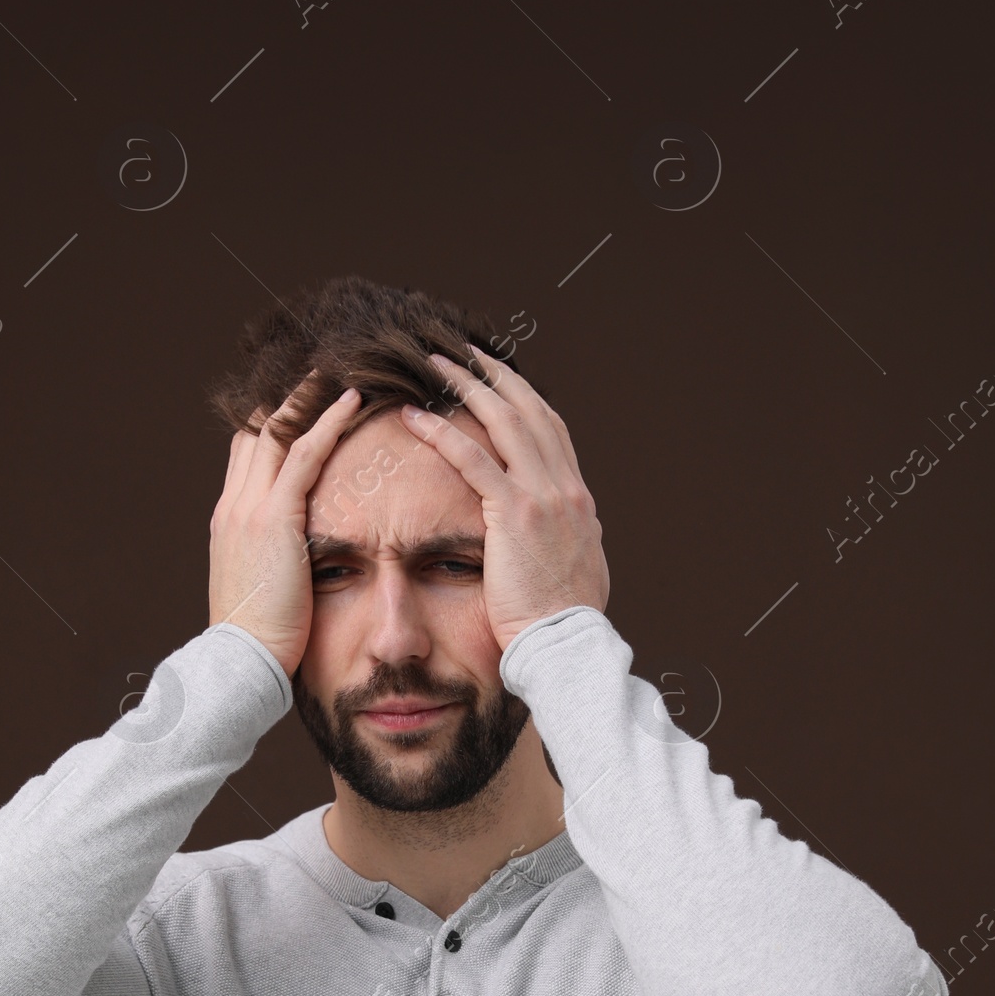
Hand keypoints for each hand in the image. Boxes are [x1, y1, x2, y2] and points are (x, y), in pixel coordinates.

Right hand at [208, 379, 362, 676]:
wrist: (241, 661)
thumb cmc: (258, 639)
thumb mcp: (261, 590)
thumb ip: (275, 561)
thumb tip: (297, 559)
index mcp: (229, 520)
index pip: (248, 453)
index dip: (271, 423)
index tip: (298, 403)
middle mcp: (234, 504)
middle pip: (258, 430)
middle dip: (288, 398)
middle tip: (323, 366)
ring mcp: (250, 508)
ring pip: (278, 430)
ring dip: (309, 396)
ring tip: (340, 366)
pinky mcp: (274, 519)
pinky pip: (304, 454)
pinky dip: (327, 421)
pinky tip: (353, 399)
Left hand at [401, 349, 608, 651]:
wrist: (566, 643)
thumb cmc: (563, 619)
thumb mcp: (580, 569)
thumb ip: (575, 541)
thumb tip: (580, 532)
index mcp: (577, 498)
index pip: (550, 430)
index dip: (523, 398)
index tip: (500, 378)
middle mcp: (565, 487)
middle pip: (529, 410)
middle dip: (496, 375)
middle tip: (466, 352)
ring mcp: (543, 495)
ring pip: (502, 420)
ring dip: (466, 386)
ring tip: (435, 364)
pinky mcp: (515, 513)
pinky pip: (473, 459)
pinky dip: (442, 432)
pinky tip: (414, 416)